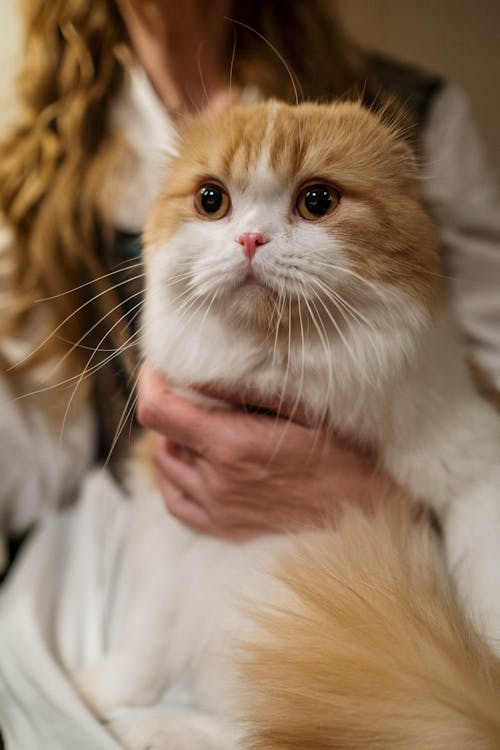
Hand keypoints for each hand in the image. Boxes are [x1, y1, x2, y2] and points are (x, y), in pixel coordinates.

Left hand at [137, 366, 394, 539]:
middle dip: (168, 410)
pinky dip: (174, 480)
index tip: (158, 369)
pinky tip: (191, 466)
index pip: (159, 413)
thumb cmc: (345, 453)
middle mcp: (217, 481)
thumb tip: (199, 375)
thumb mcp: (303, 407)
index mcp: (231, 445)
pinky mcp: (228, 529)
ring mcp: (220, 510)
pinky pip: (178, 505)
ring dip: (172, 443)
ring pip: (167, 470)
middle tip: (187, 393)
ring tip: (192, 426)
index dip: (150, 384)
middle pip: (162, 438)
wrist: (370, 512)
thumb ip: (246, 391)